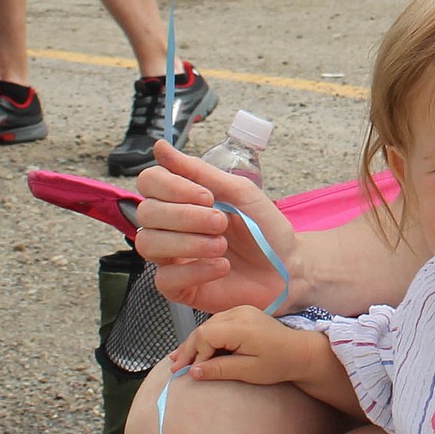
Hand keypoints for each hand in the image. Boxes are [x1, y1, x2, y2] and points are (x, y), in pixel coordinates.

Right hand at [136, 139, 297, 313]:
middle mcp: (170, 226)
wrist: (287, 266)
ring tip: (222, 246)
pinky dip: (195, 271)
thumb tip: (160, 146)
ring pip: (148, 244)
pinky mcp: (179, 287)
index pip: (149, 182)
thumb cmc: (263, 228)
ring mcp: (171, 257)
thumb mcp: (238, 191)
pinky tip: (221, 267)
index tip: (207, 196)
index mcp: (181, 199)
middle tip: (221, 222)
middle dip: (186, 216)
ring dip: (189, 243)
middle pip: (146, 212)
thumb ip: (198, 170)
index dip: (171, 187)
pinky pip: (164, 279)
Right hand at [169, 305, 311, 385]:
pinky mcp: (242, 313)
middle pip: (203, 329)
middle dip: (189, 350)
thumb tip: (192, 372)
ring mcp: (240, 311)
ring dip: (194, 343)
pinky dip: (205, 337)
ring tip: (178, 361)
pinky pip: (216, 324)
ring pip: (207, 326)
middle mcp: (239, 313)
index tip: (189, 372)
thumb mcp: (249, 372)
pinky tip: (194, 349)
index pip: (205, 335)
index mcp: (241, 326)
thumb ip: (220, 370)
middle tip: (175, 369)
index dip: (194, 354)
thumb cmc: (278, 364)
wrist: (300, 352)